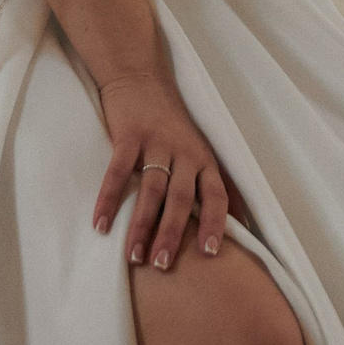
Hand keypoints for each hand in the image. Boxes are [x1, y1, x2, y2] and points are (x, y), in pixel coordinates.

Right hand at [93, 65, 235, 269]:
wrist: (140, 78)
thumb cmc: (173, 124)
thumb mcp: (199, 150)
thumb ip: (214, 184)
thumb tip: (243, 222)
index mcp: (204, 159)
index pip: (217, 195)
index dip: (216, 223)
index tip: (210, 253)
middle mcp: (184, 152)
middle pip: (181, 199)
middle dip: (172, 234)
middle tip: (162, 265)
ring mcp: (156, 144)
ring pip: (151, 190)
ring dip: (141, 225)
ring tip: (133, 256)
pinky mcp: (128, 136)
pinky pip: (117, 172)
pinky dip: (109, 200)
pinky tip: (101, 224)